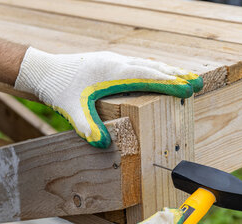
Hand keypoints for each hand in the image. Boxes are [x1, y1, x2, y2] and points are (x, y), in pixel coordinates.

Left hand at [14, 48, 202, 147]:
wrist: (43, 70)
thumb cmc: (58, 89)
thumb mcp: (71, 110)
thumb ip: (87, 127)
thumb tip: (101, 145)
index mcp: (112, 72)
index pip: (147, 77)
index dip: (169, 83)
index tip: (188, 88)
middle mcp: (117, 63)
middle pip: (153, 68)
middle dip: (176, 76)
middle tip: (198, 84)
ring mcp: (114, 61)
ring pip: (148, 65)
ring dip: (168, 71)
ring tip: (187, 78)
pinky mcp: (111, 64)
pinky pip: (139, 65)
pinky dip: (155, 71)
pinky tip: (160, 76)